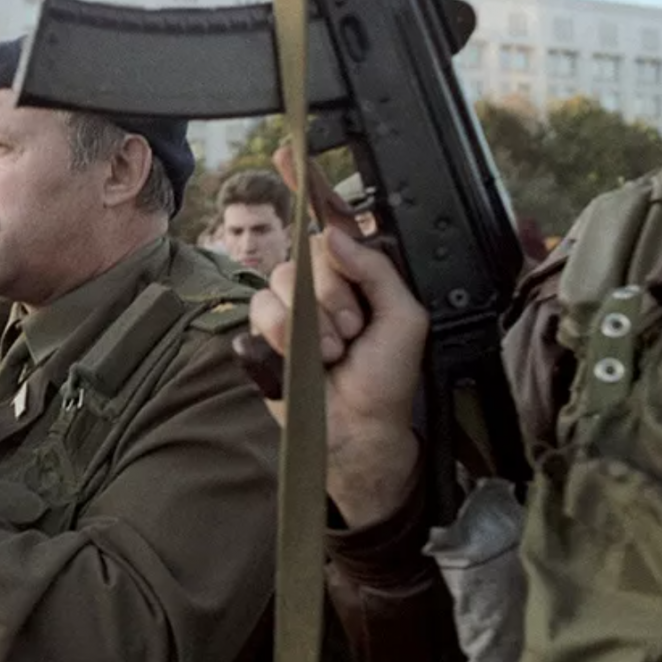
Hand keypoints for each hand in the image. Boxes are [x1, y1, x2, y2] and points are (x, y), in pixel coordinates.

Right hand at [249, 227, 426, 528]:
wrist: (357, 426)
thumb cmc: (385, 379)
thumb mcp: (403, 317)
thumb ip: (376, 269)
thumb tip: (335, 234)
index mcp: (354, 280)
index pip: (334, 237)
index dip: (332, 238)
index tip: (340, 261)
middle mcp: (318, 289)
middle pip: (307, 257)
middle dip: (333, 296)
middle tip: (351, 331)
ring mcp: (288, 309)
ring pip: (280, 280)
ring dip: (309, 321)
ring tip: (329, 351)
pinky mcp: (263, 332)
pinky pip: (258, 307)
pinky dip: (279, 331)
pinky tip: (298, 355)